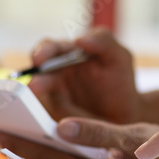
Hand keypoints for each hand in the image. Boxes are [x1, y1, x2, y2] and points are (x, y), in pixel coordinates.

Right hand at [27, 28, 141, 123]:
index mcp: (67, 53)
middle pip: (37, 72)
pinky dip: (37, 116)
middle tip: (33, 84)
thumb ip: (104, 42)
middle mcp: (55, 72)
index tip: (40, 57)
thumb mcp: (118, 57)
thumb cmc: (120, 81)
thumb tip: (80, 39)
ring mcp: (53, 95)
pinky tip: (39, 119)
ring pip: (37, 93)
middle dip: (34, 76)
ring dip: (33, 95)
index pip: (49, 48)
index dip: (43, 51)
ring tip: (34, 99)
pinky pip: (42, 114)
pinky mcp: (54, 115)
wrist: (125, 113)